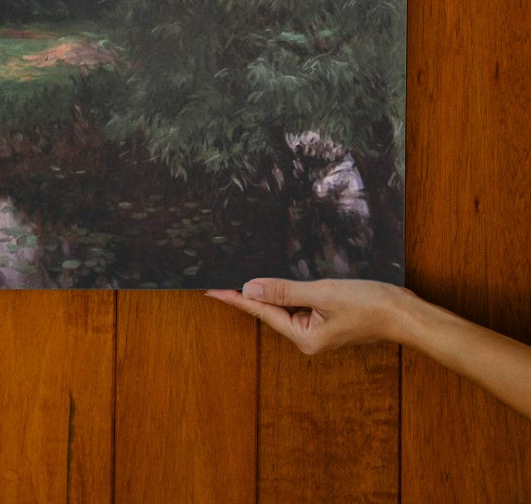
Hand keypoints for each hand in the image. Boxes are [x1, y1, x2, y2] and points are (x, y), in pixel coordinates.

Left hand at [208, 278, 530, 417]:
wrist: (404, 313)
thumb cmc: (368, 304)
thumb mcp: (321, 293)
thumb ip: (284, 291)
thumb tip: (249, 290)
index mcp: (304, 337)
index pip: (262, 313)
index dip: (236, 299)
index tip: (212, 290)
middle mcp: (308, 338)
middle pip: (271, 311)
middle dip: (249, 295)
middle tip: (221, 279)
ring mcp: (319, 330)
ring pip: (286, 306)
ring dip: (270, 291)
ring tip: (244, 277)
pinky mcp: (329, 320)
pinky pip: (301, 304)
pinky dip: (289, 292)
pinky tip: (280, 281)